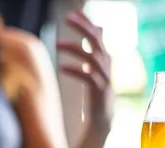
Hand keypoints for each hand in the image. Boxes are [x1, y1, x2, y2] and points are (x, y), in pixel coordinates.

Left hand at [57, 10, 112, 132]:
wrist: (103, 118)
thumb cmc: (97, 93)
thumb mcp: (97, 70)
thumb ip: (95, 52)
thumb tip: (99, 31)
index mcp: (106, 60)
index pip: (98, 36)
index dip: (87, 23)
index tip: (73, 13)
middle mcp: (107, 66)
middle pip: (98, 42)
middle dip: (83, 28)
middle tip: (66, 18)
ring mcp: (105, 79)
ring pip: (92, 58)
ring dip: (74, 49)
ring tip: (57, 44)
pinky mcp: (99, 91)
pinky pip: (88, 77)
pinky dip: (75, 70)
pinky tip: (62, 67)